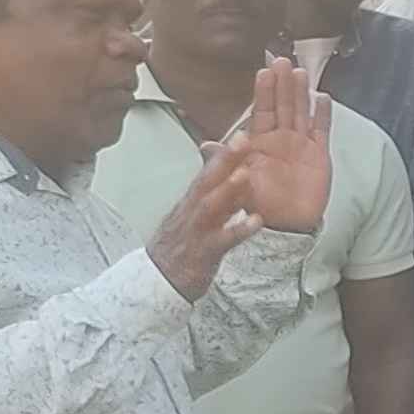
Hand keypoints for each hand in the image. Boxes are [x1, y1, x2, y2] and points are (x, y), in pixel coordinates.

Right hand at [146, 143, 260, 298]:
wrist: (156, 280)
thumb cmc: (180, 246)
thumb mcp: (195, 214)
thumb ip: (213, 193)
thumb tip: (230, 172)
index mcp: (191, 202)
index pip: (208, 173)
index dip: (223, 153)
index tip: (242, 132)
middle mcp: (192, 212)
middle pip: (207, 181)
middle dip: (225, 160)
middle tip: (243, 139)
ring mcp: (196, 231)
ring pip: (210, 207)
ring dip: (227, 190)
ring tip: (244, 174)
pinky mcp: (203, 253)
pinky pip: (223, 240)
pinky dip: (239, 230)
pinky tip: (257, 221)